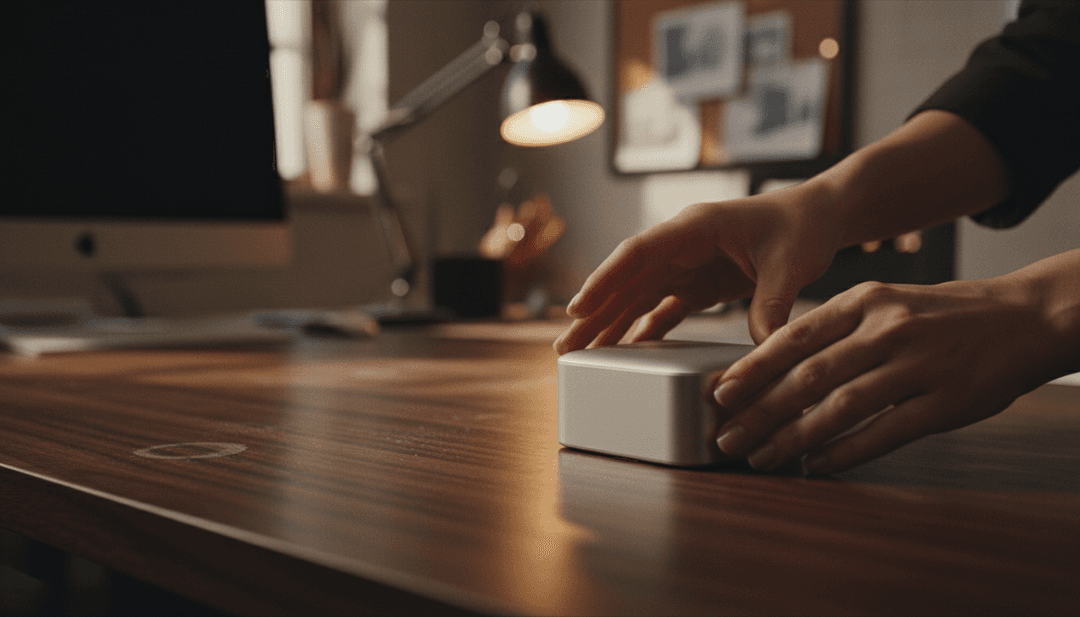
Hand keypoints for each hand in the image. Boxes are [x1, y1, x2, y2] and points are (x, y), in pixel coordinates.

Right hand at [554, 184, 843, 353]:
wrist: (821, 215)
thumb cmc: (803, 225)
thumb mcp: (791, 264)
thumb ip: (773, 304)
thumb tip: (764, 349)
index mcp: (696, 227)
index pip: (638, 253)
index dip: (605, 280)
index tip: (579, 309)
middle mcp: (683, 244)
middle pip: (627, 280)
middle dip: (595, 314)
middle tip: (566, 347)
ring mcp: (688, 264)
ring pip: (639, 296)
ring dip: (611, 324)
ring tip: (583, 354)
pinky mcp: (700, 283)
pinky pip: (664, 307)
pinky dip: (646, 329)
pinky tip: (627, 351)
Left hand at [712, 273, 1074, 473]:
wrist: (1024, 317)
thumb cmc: (942, 314)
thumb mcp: (885, 302)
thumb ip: (835, 328)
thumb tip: (772, 364)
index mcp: (865, 300)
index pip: (795, 336)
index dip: (753, 368)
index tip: (721, 392)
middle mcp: (887, 330)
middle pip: (808, 376)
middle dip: (760, 411)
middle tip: (727, 436)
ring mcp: (917, 366)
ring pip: (839, 407)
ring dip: (793, 437)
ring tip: (762, 456)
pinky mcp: (944, 403)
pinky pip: (883, 433)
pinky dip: (843, 452)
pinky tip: (816, 465)